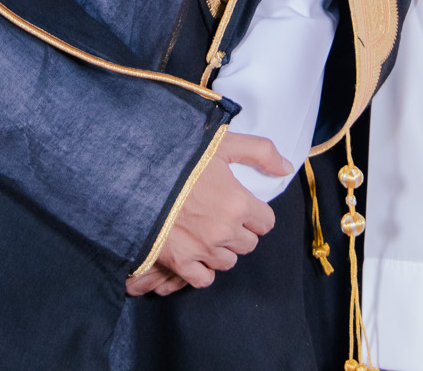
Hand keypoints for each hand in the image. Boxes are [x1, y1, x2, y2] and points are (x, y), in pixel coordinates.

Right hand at [125, 132, 290, 296]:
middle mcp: (225, 231)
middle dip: (241, 231)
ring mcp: (203, 250)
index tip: (243, 206)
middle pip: (249, 244)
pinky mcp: (181, 263)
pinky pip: (204, 279)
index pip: (266, 222)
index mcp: (238, 203)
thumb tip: (287, 168)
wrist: (135, 177)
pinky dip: (203, 270)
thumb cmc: (179, 157)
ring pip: (228, 262)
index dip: (256, 214)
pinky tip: (197, 253)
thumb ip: (260, 152)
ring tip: (207, 232)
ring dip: (222, 250)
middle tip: (223, 216)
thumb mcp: (223, 143)